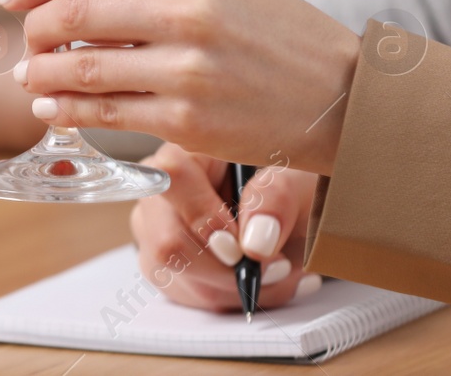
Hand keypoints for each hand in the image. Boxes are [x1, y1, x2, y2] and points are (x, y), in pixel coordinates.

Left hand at [2, 0, 360, 174]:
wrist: (348, 98)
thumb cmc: (279, 38)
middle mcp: (186, 11)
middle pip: (72, 13)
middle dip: (32, 29)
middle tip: (23, 41)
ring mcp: (185, 69)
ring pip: (80, 67)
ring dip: (40, 75)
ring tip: (30, 79)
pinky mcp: (186, 122)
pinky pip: (104, 114)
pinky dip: (66, 110)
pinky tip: (53, 108)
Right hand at [130, 143, 321, 311]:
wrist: (292, 223)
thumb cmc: (290, 195)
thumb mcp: (298, 186)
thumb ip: (276, 201)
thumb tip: (253, 243)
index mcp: (188, 152)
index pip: (173, 177)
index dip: (206, 219)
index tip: (243, 249)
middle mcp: (158, 189)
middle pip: (169, 242)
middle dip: (228, 271)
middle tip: (277, 268)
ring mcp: (152, 230)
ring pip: (178, 277)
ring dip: (236, 288)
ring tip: (279, 274)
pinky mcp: (159, 265)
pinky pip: (187, 296)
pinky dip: (232, 299)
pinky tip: (260, 283)